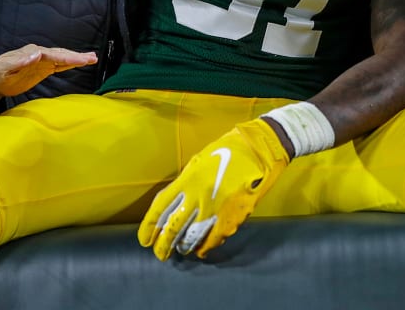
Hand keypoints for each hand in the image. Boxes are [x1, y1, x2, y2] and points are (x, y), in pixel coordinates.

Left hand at [0, 44, 96, 108]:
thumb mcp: (4, 68)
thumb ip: (19, 61)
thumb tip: (36, 55)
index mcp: (31, 52)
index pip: (52, 54)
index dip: (66, 57)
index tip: (78, 60)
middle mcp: (38, 54)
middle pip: (61, 53)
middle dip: (76, 56)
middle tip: (91, 58)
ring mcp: (42, 60)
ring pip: (63, 57)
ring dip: (77, 58)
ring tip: (92, 58)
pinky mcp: (43, 68)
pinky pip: (60, 64)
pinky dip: (71, 63)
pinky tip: (81, 62)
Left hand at [138, 118, 290, 259]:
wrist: (260, 150)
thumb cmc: (228, 151)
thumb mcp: (198, 162)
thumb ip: (184, 183)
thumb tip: (171, 204)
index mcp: (187, 180)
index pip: (159, 209)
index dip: (148, 227)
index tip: (144, 239)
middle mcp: (199, 197)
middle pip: (173, 228)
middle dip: (163, 245)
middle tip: (160, 253)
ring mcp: (216, 210)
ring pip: (192, 237)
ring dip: (183, 247)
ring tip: (180, 251)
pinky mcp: (233, 217)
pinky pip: (214, 239)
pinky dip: (205, 247)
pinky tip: (200, 250)